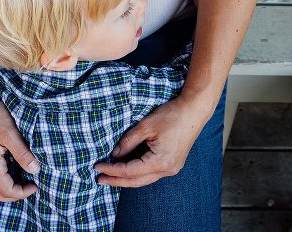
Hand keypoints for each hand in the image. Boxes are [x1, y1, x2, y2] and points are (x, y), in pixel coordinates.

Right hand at [0, 91, 40, 201]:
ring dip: (3, 189)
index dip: (23, 192)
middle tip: (28, 187)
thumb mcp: (10, 132)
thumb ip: (22, 153)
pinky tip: (6, 170)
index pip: (6, 190)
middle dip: (13, 196)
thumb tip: (35, 169)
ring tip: (19, 180)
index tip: (35, 185)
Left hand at [94, 95, 212, 187]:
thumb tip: (115, 155)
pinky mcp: (174, 164)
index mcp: (160, 161)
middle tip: (100, 179)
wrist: (194, 111)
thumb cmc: (171, 115)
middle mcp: (167, 170)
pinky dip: (138, 172)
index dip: (112, 170)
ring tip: (111, 176)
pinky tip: (128, 169)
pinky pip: (152, 173)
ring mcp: (172, 168)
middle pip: (137, 181)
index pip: (129, 171)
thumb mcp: (145, 126)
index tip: (97, 167)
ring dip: (127, 178)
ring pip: (144, 179)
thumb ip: (128, 142)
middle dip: (117, 181)